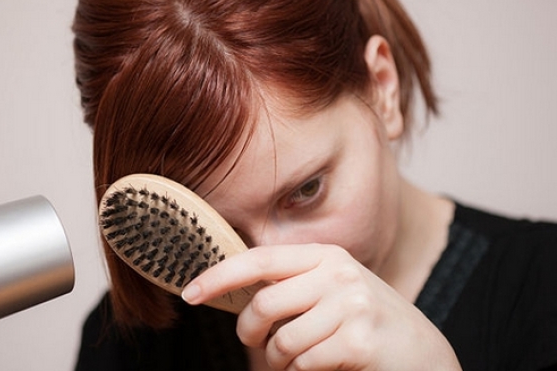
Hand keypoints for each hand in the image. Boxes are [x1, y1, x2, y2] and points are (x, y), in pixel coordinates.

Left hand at [182, 243, 460, 370]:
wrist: (424, 354)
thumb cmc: (366, 322)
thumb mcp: (332, 290)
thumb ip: (292, 285)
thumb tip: (232, 293)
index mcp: (326, 255)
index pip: (260, 259)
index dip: (219, 276)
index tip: (189, 293)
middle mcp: (338, 273)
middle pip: (263, 305)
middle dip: (248, 333)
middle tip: (255, 347)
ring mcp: (351, 305)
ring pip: (281, 342)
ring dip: (279, 362)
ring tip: (297, 362)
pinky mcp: (358, 340)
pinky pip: (304, 364)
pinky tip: (323, 368)